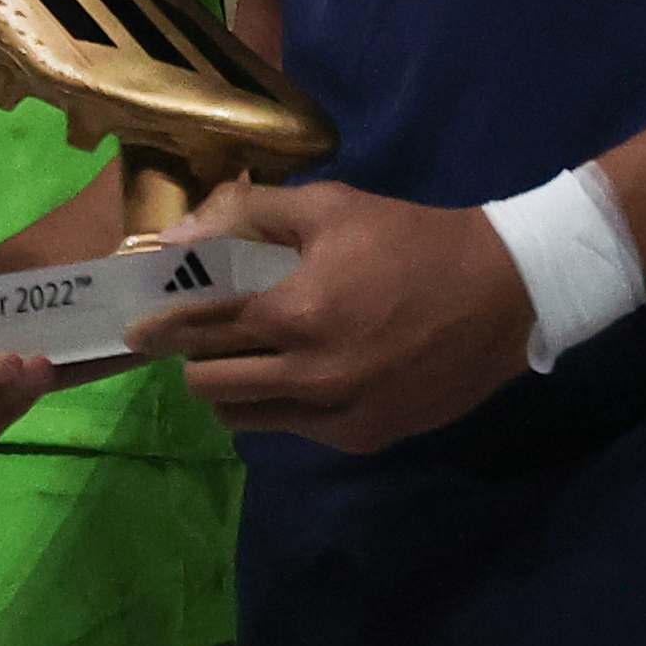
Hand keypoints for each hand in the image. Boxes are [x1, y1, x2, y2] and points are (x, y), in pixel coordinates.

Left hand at [131, 181, 532, 453]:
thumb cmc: (409, 240)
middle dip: (191, 356)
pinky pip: (290, 430)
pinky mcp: (364, 438)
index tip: (141, 320)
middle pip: (208, 381)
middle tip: (197, 335)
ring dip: (228, 387)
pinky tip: (293, 374)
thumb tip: (177, 237)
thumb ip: (247, 216)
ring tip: (241, 356)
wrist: (504, 293)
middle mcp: (311, 374)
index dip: (161, 322)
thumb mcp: (330, 207)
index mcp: (296, 310)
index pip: (199, 325)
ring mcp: (339, 414)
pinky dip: (277, 405)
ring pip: (241, 416)